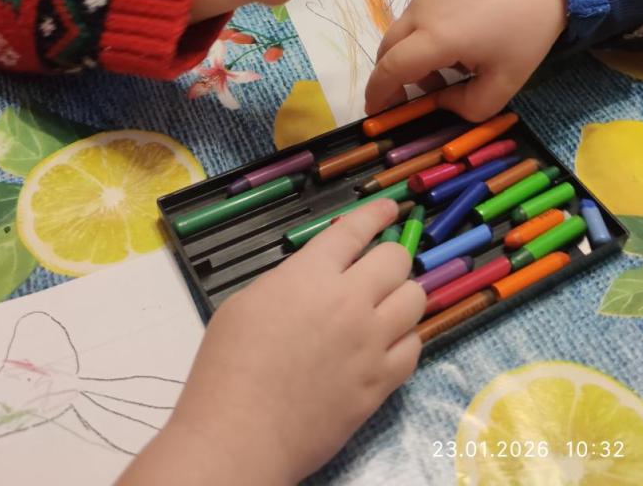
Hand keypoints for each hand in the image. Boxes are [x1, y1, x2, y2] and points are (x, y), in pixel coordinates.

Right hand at [119, 200, 424, 485]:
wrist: (241, 434)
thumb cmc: (227, 366)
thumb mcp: (245, 303)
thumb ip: (287, 282)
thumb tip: (311, 281)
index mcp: (311, 274)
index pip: (356, 230)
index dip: (377, 213)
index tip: (390, 207)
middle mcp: (350, 300)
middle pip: (396, 259)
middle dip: (391, 256)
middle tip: (379, 267)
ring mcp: (370, 343)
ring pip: (415, 300)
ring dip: (402, 296)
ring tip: (387, 304)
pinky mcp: (380, 383)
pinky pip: (414, 348)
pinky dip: (405, 340)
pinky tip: (389, 343)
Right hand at [365, 0, 566, 121]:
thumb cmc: (527, 31)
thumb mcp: (505, 83)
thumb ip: (467, 107)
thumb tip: (440, 101)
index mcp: (436, 38)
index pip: (390, 69)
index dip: (377, 93)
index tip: (375, 112)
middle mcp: (421, 11)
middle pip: (387, 48)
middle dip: (392, 76)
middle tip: (415, 95)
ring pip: (402, 30)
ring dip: (412, 55)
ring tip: (449, 67)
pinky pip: (417, 12)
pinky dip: (424, 33)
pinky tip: (459, 39)